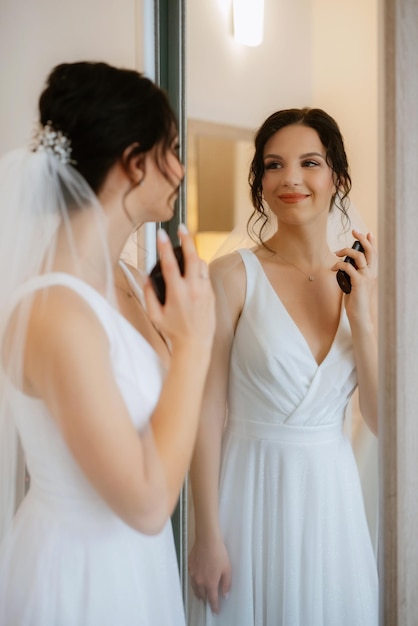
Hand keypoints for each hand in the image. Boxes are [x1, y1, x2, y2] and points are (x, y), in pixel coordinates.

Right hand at [144, 225, 214, 352]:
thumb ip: (149, 295)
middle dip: (187, 239)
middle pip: (192, 256)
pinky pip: (206, 275)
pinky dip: (199, 269)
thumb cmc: (174, 332)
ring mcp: (205, 291)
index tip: (161, 233)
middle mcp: (193, 289)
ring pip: (202, 264)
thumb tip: (147, 278)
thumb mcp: (155, 316)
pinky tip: (192, 270)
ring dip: (194, 254)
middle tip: (182, 228)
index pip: (170, 264)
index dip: (164, 246)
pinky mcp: (212, 295)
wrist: (196, 344)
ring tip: (186, 250)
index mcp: (177, 293)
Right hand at [188, 537, 231, 613]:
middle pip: (202, 595)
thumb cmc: (218, 553)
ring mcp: (193, 574)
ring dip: (199, 593)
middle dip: (206, 599)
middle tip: (209, 601)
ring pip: (195, 588)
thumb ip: (226, 584)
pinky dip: (195, 582)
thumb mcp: (227, 569)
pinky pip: (192, 578)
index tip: (215, 610)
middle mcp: (200, 581)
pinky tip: (197, 580)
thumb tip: (225, 594)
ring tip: (201, 595)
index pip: (212, 599)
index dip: (214, 606)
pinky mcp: (190, 566)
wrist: (207, 539)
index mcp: (210, 583)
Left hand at [333, 229, 376, 324]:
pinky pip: (348, 267)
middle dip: (361, 239)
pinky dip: (339, 265)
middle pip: (369, 250)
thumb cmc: (355, 301)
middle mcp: (371, 273)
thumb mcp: (354, 284)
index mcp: (371, 272)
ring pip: (359, 256)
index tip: (365, 233)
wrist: (359, 315)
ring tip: (337, 254)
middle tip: (354, 232)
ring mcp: (366, 277)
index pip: (373, 253)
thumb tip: (343, 266)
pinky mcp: (359, 282)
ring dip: (346, 251)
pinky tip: (333, 268)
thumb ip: (352, 274)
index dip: (370, 241)